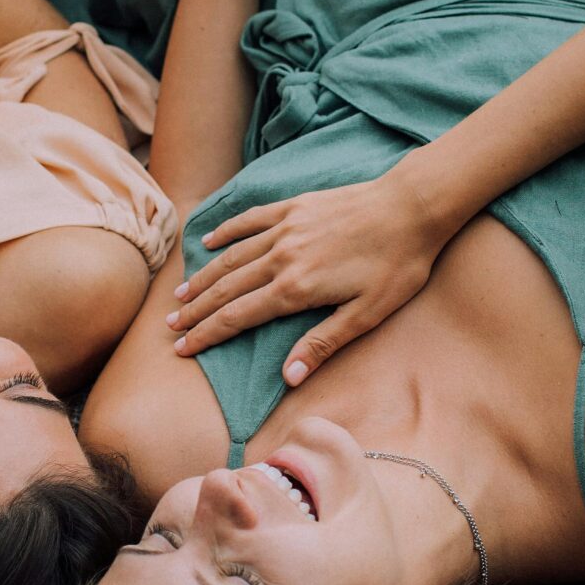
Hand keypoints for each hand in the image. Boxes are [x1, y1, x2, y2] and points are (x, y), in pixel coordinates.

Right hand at [167, 166, 456, 383]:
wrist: (412, 207)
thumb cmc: (397, 265)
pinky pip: (250, 220)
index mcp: (296, 289)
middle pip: (227, 289)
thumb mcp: (366, 314)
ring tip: (182, 296)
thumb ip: (323, 343)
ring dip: (204, 277)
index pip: (238, 317)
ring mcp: (285, 228)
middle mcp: (281, 257)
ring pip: (232, 257)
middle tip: (171, 327)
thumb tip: (289, 378)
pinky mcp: (295, 207)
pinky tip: (210, 242)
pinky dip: (227, 232)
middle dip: (197, 311)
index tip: (183, 348)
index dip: (208, 334)